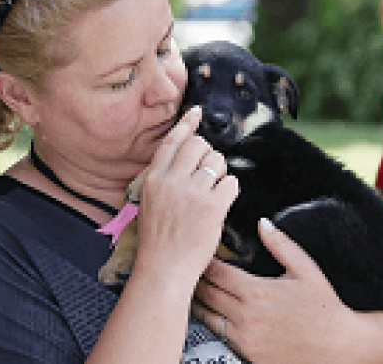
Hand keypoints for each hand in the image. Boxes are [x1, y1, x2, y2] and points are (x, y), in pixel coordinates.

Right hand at [130, 106, 238, 280]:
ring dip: (220, 172)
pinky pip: (231, 182)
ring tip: (213, 191)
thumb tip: (188, 159)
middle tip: (208, 173)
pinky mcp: (213, 207)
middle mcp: (172, 181)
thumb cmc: (159, 242)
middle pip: (199, 145)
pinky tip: (222, 202)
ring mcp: (193, 193)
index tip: (196, 112)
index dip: (187, 124)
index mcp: (154, 179)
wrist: (163, 271)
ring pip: (217, 160)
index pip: (172, 141)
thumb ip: (166, 180)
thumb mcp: (151, 203)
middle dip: (208, 154)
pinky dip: (230, 190)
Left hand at [192, 219, 360, 362]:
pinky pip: (219, 337)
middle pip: (206, 294)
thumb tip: (262, 223)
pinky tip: (210, 315)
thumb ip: (280, 244)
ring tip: (192, 292)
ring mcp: (245, 338)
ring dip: (198, 304)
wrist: (338, 347)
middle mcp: (246, 316)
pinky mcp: (248, 354)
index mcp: (257, 291)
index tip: (201, 256)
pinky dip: (211, 324)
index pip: (216, 273)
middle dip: (196, 280)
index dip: (205, 262)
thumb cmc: (324, 306)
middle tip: (190, 271)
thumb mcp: (306, 269)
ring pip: (207, 318)